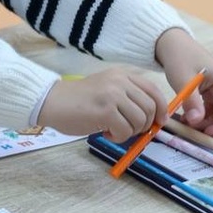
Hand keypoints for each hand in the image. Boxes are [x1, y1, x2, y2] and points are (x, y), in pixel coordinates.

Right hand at [37, 67, 165, 141]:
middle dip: (144, 125)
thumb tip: (153, 118)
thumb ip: (127, 98)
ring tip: (113, 130)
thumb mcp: (106, 90)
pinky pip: (126, 131)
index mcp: (122, 75)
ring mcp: (113, 95)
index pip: (154, 91)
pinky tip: (106, 133)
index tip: (159, 122)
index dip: (161, 109)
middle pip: (150, 108)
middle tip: (128, 130)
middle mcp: (120, 82)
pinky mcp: (105, 111)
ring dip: (130, 132)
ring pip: (140, 121)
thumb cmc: (77, 101)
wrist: (51, 101)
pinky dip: (119, 137)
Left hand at [155, 27, 212, 138]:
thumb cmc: (179, 56)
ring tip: (189, 125)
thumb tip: (196, 121)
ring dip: (209, 123)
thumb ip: (191, 101)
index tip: (211, 135)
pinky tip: (189, 118)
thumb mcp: (183, 79)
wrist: (172, 44)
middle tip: (199, 133)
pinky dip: (204, 117)